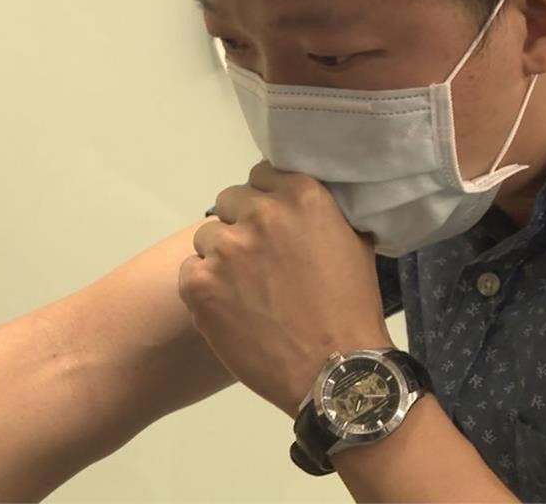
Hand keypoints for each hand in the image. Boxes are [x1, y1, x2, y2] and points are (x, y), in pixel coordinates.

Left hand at [178, 161, 393, 417]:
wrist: (334, 370)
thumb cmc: (352, 307)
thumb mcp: (354, 242)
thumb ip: (323, 214)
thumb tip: (301, 204)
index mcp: (301, 195)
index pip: (262, 176)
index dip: (267, 200)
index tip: (275, 225)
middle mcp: (259, 213)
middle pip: (230, 201)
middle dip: (242, 224)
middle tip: (260, 261)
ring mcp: (225, 249)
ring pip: (208, 237)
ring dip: (223, 257)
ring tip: (246, 290)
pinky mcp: (199, 284)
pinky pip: (191, 271)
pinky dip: (206, 287)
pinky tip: (230, 308)